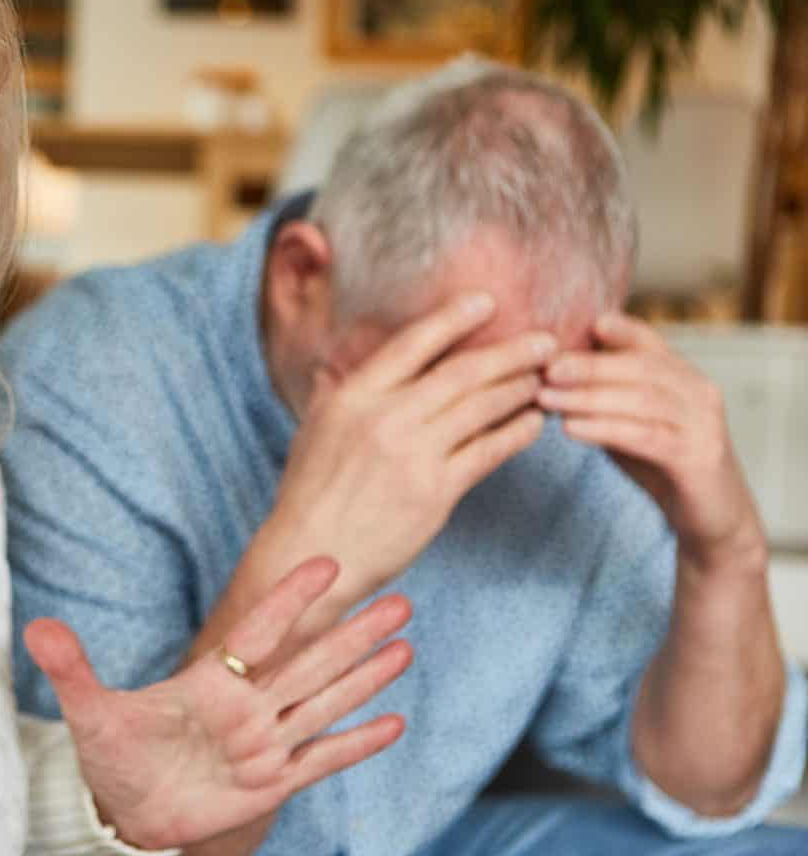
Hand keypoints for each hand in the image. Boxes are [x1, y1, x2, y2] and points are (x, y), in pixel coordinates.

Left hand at [28, 558, 411, 850]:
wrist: (127, 812)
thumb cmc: (114, 755)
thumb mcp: (89, 711)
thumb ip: (71, 667)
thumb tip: (34, 627)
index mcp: (210, 679)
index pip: (258, 630)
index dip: (291, 599)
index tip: (326, 562)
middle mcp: (246, 706)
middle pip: (309, 661)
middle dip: (352, 633)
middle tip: (402, 597)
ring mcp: (263, 744)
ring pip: (323, 702)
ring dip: (364, 676)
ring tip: (406, 644)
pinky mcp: (270, 784)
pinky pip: (321, 761)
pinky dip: (355, 745)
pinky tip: (394, 723)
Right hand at [265, 293, 551, 603]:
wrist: (314, 553)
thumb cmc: (310, 493)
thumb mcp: (312, 430)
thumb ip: (332, 392)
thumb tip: (334, 362)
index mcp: (353, 397)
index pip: (412, 344)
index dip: (453, 319)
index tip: (486, 302)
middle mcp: (385, 418)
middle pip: (460, 373)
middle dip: (509, 352)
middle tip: (545, 340)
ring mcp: (412, 455)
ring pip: (480, 408)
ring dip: (519, 388)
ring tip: (544, 377)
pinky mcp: (435, 491)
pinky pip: (487, 452)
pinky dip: (515, 433)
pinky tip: (533, 422)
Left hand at [540, 312, 766, 570]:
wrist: (710, 517)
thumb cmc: (662, 464)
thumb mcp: (631, 422)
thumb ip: (605, 397)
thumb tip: (550, 374)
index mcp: (683, 377)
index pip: (651, 342)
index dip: (620, 330)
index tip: (584, 324)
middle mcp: (699, 393)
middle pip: (642, 367)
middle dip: (590, 365)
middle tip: (546, 367)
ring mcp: (703, 424)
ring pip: (642, 400)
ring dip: (589, 397)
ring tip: (546, 398)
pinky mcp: (698, 457)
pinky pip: (646, 437)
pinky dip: (605, 429)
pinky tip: (570, 429)